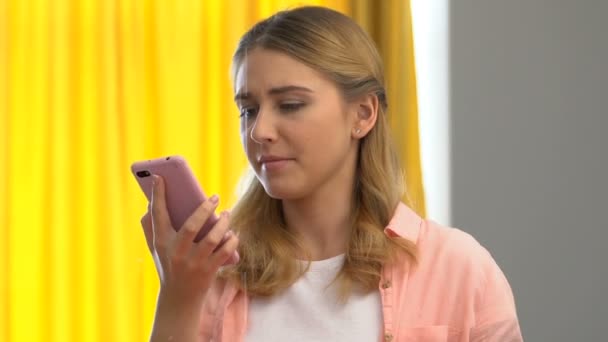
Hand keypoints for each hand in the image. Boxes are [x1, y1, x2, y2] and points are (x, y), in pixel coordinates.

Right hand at [140, 175, 238, 304]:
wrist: (178, 299)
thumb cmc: (168, 266)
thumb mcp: (156, 249)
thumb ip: (152, 227)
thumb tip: (151, 203)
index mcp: (161, 243)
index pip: (157, 215)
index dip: (158, 195)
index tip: (159, 177)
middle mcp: (176, 252)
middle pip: (191, 226)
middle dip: (203, 209)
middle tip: (214, 197)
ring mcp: (193, 262)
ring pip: (211, 239)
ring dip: (222, 224)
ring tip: (226, 213)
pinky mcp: (208, 271)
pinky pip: (224, 252)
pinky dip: (231, 240)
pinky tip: (233, 233)